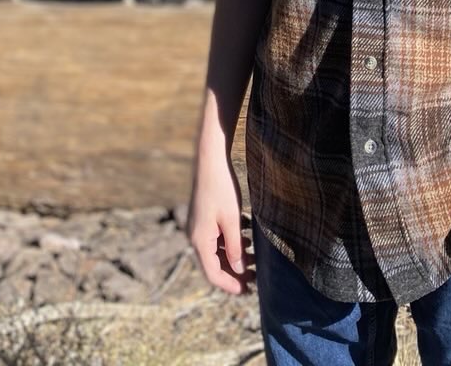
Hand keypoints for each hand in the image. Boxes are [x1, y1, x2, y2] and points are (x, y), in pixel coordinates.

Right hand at [187, 151, 253, 294]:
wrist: (210, 159)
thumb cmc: (221, 188)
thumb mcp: (232, 220)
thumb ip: (235, 247)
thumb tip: (239, 270)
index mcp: (199, 241)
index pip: (213, 274)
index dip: (231, 285)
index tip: (248, 291)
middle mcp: (195, 237)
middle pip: (214, 265)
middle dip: (234, 273)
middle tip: (255, 279)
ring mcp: (198, 227)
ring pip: (216, 252)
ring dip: (234, 257)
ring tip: (255, 259)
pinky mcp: (203, 218)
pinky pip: (216, 239)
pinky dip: (230, 243)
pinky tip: (247, 240)